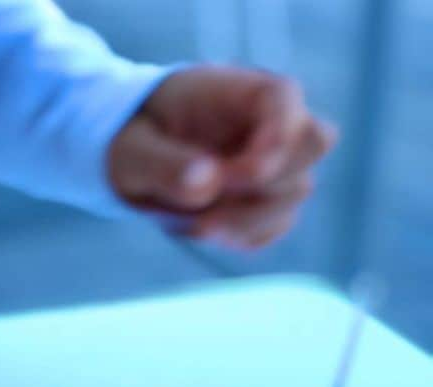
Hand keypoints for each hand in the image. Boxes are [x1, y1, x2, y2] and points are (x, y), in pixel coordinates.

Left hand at [107, 66, 336, 249]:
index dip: (271, 144)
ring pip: (295, 195)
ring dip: (242, 219)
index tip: (227, 177)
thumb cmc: (136, 138)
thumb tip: (208, 185)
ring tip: (191, 219)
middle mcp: (275, 121)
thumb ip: (166, 164)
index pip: (287, 102)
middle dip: (259, 185)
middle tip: (202, 203)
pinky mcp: (268, 201)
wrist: (136, 157)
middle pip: (312, 146)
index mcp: (246, 89)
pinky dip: (237, 237)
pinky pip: (271, 228)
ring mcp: (278, 162)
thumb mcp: (133, 151)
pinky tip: (201, 225)